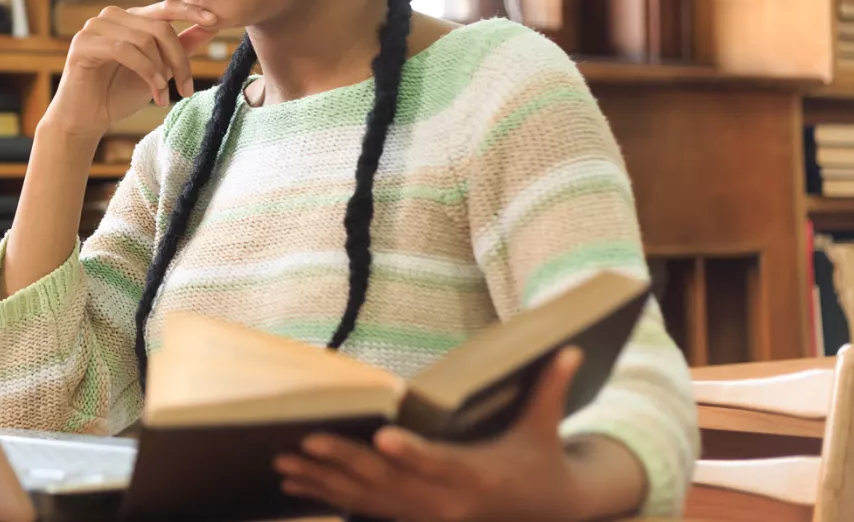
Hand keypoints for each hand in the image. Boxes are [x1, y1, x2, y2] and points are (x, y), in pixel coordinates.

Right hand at [44, 0, 220, 137]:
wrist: (85, 121)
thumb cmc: (118, 95)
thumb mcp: (158, 71)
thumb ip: (180, 48)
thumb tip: (211, 26)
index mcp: (130, 19)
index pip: (165, 7)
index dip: (191, 11)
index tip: (216, 20)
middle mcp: (111, 17)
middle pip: (160, 27)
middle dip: (179, 60)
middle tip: (187, 88)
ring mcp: (94, 27)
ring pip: (144, 39)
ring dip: (161, 71)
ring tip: (163, 94)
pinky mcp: (83, 43)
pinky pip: (125, 50)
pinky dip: (146, 71)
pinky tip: (153, 91)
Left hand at [272, 348, 638, 521]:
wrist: (547, 513)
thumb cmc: (540, 460)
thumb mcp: (546, 426)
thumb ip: (551, 388)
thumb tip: (570, 349)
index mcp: (478, 475)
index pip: (440, 463)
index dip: (411, 454)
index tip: (382, 437)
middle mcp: (447, 503)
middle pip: (389, 483)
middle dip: (344, 463)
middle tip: (303, 441)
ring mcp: (427, 517)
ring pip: (367, 500)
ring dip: (323, 482)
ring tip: (283, 462)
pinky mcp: (412, 520)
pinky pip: (363, 509)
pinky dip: (327, 496)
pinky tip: (293, 483)